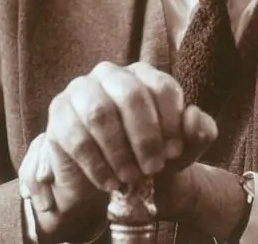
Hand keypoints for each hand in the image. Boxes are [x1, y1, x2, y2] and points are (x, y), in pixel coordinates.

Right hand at [19, 61, 219, 240]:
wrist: (109, 183)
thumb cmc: (147, 157)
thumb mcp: (180, 150)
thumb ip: (198, 132)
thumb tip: (194, 115)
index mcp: (142, 74)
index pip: (161, 86)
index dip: (171, 122)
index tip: (174, 152)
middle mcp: (110, 74)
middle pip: (131, 95)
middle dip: (145, 137)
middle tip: (152, 168)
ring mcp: (80, 89)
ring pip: (100, 113)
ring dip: (119, 152)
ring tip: (130, 178)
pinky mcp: (58, 112)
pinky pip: (76, 136)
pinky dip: (97, 165)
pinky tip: (109, 182)